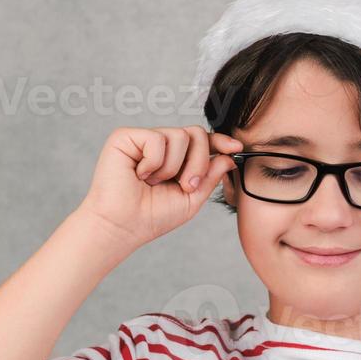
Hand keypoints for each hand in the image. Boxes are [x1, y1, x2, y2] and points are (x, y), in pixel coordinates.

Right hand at [77, 126, 241, 252]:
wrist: (124, 226)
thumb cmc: (153, 216)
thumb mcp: (192, 198)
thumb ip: (211, 176)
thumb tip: (230, 155)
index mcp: (176, 158)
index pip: (202, 141)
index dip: (220, 141)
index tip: (236, 147)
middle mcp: (160, 145)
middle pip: (196, 133)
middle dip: (198, 162)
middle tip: (186, 186)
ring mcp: (143, 139)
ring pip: (179, 135)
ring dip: (173, 167)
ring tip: (155, 183)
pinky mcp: (125, 136)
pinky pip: (156, 139)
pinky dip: (154, 163)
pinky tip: (140, 175)